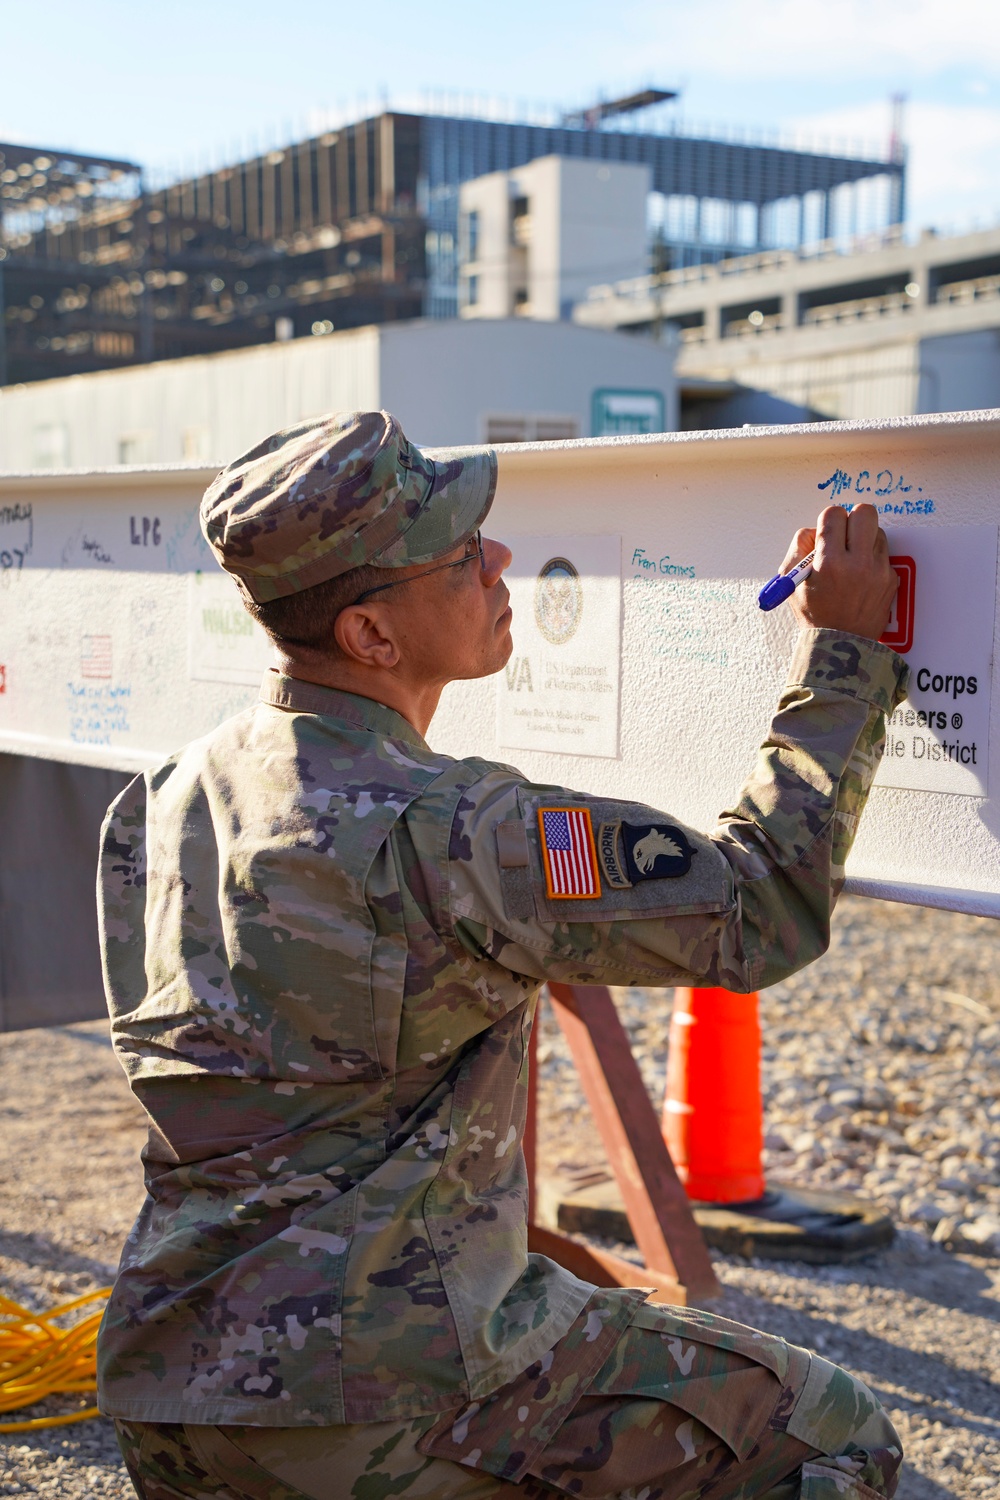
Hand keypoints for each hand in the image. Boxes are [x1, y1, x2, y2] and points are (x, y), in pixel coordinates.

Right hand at [782, 504, 898, 640]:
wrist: (842, 647)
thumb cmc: (816, 617)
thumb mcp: (793, 584)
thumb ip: (800, 550)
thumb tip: (816, 530)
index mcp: (830, 563)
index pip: (833, 514)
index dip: (828, 520)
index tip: (826, 531)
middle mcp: (858, 564)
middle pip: (864, 512)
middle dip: (852, 518)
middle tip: (845, 533)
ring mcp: (878, 571)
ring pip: (877, 530)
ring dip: (864, 538)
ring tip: (852, 558)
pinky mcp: (891, 579)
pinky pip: (884, 553)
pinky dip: (872, 557)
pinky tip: (861, 574)